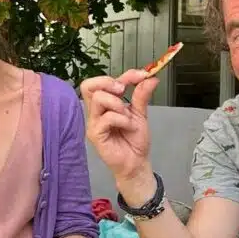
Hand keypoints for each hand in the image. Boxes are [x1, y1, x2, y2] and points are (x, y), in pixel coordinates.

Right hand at [80, 69, 158, 198]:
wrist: (136, 162)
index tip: (142, 76)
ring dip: (118, 104)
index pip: (101, 81)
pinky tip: (129, 127)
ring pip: (98, 98)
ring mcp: (93, 123)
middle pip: (88, 86)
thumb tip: (150, 78)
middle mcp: (95, 112)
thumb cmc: (134, 141)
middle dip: (108, 83)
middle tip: (123, 91)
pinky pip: (107, 117)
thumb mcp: (140, 114)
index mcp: (104, 104)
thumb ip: (141, 95)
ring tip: (128, 117)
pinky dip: (122, 119)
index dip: (122, 74)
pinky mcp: (95, 134)